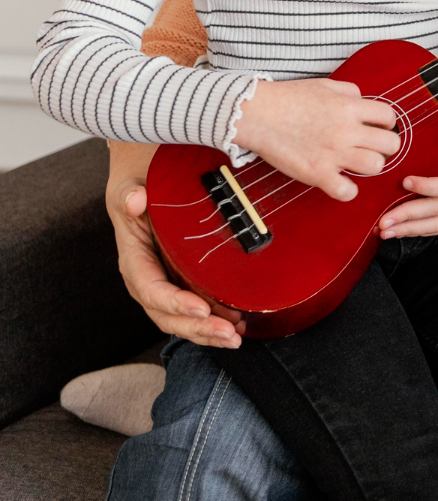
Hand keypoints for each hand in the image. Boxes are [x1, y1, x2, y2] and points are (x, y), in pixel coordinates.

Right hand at [106, 142, 242, 348]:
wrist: (148, 169)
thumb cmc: (140, 177)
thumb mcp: (131, 179)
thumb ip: (130, 192)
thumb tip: (134, 202)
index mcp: (133, 255)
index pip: (150, 289)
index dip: (174, 303)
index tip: (201, 309)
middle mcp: (147, 274)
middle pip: (166, 313)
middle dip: (197, 329)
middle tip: (229, 335)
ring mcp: (166, 278)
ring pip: (181, 317)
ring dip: (207, 331)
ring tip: (236, 337)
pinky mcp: (184, 277)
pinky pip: (196, 305)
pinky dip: (214, 319)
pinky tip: (237, 326)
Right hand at [233, 77, 400, 201]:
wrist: (256, 113)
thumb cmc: (287, 98)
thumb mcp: (324, 84)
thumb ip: (349, 91)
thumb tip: (362, 101)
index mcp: (349, 107)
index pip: (389, 116)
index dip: (387, 123)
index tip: (378, 127)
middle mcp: (346, 130)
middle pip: (390, 144)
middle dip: (384, 146)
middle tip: (370, 147)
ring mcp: (333, 153)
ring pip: (375, 166)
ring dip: (369, 166)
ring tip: (356, 163)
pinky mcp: (317, 173)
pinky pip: (346, 191)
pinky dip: (347, 191)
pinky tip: (339, 182)